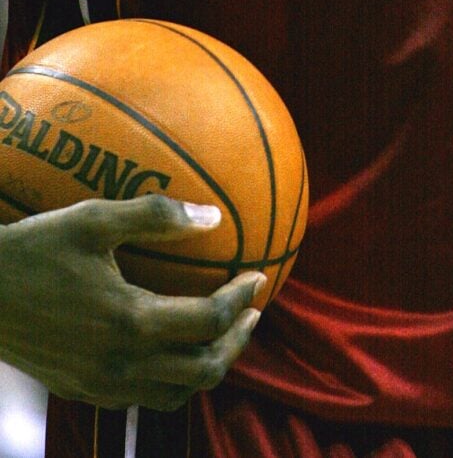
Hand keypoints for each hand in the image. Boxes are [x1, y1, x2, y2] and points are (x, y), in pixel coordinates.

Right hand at [0, 194, 264, 410]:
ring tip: (223, 333)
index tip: (257, 277)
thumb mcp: (92, 219)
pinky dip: (173, 379)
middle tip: (253, 311)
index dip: (242, 300)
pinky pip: (143, 398)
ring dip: (209, 365)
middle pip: (204, 370)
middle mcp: (120, 364)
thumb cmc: (34, 250)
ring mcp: (100, 385)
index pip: (208, 321)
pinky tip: (173, 349)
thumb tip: (213, 215)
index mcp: (129, 321)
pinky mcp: (81, 392)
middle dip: (237, 342)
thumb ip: (156, 216)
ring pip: (176, 394)